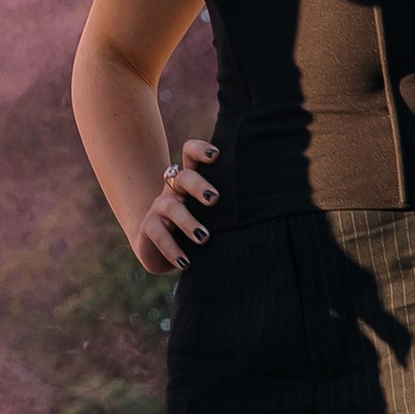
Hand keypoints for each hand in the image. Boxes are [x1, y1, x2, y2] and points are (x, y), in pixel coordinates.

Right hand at [134, 137, 217, 274]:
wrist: (157, 247)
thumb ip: (226, 207)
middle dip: (198, 185)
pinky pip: (159, 235)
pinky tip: (185, 263)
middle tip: (214, 200)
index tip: (216, 156)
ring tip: (204, 238)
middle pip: (183, 177)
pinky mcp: (149, 228)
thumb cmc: (194, 227)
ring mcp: (159, 207)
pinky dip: (173, 249)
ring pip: (171, 207)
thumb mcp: (209, 213)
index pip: (190, 154)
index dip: (199, 150)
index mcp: (189, 181)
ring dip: (189, 222)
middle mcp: (173, 190)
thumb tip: (265, 212)